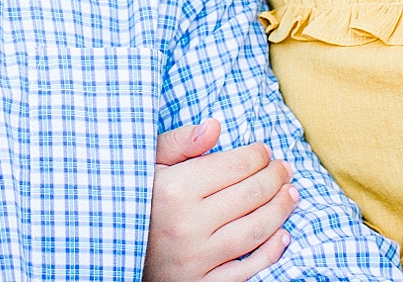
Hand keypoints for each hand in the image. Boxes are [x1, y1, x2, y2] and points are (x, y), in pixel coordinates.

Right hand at [143, 119, 295, 280]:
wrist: (111, 250)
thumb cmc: (136, 200)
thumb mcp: (147, 165)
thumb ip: (180, 143)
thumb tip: (215, 127)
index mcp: (174, 190)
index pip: (234, 166)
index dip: (258, 155)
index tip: (265, 151)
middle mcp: (186, 225)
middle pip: (251, 196)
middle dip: (275, 178)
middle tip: (284, 169)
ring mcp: (196, 259)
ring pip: (256, 230)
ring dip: (281, 210)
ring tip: (290, 194)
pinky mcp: (202, 285)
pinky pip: (248, 271)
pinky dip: (272, 252)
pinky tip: (283, 235)